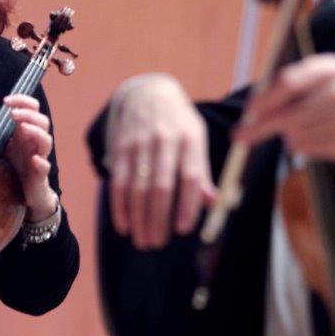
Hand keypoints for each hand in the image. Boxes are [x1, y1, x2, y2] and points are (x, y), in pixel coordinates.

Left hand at [0, 94, 56, 221]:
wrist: (28, 192)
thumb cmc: (17, 165)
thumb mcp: (1, 146)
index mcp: (27, 131)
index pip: (33, 109)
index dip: (23, 101)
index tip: (6, 101)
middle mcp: (35, 142)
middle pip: (42, 121)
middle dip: (29, 114)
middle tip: (13, 114)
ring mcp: (40, 157)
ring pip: (46, 141)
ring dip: (36, 132)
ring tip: (23, 129)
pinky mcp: (40, 175)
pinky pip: (45, 166)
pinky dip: (41, 162)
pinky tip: (34, 160)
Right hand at [106, 74, 215, 249]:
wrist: (148, 92)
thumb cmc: (179, 123)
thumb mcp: (197, 139)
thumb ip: (202, 172)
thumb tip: (216, 203)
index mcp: (190, 138)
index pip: (190, 176)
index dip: (187, 205)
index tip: (183, 230)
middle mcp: (164, 139)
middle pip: (161, 186)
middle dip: (158, 219)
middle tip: (158, 244)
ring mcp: (140, 142)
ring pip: (137, 187)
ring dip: (139, 219)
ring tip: (143, 241)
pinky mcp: (120, 147)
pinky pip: (118, 181)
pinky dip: (119, 207)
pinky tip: (124, 225)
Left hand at [236, 54, 334, 161]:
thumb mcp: (327, 72)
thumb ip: (294, 81)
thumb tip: (255, 105)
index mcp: (330, 68)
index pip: (288, 83)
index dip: (264, 99)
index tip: (248, 111)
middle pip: (287, 115)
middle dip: (261, 127)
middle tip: (241, 136)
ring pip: (293, 135)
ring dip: (288, 135)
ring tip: (302, 126)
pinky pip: (306, 150)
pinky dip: (302, 145)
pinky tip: (315, 135)